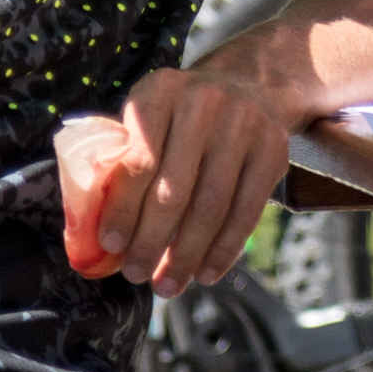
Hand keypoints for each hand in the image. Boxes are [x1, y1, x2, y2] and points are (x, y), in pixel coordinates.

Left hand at [76, 64, 294, 294]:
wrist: (247, 87)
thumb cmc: (178, 119)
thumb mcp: (146, 120)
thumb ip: (122, 164)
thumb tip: (98, 240)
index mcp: (160, 91)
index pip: (139, 161)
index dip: (122, 209)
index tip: (110, 245)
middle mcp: (205, 101)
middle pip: (174, 188)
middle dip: (152, 240)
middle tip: (136, 275)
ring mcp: (245, 123)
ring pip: (212, 205)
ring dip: (186, 254)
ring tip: (167, 284)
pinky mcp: (274, 149)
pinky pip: (247, 210)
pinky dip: (224, 249)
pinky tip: (205, 272)